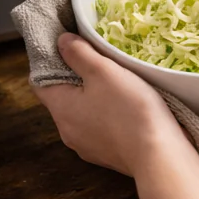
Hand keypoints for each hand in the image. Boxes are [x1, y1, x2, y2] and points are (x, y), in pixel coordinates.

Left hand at [38, 34, 198, 198]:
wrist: (158, 156)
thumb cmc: (129, 110)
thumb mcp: (103, 71)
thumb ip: (79, 54)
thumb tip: (60, 42)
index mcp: (60, 109)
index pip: (40, 81)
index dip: (49, 62)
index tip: (67, 48)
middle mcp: (66, 131)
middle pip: (61, 98)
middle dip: (73, 79)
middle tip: (94, 60)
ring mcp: (85, 147)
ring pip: (81, 114)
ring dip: (91, 98)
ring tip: (112, 83)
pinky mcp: (105, 156)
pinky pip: (98, 130)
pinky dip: (104, 116)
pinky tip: (123, 108)